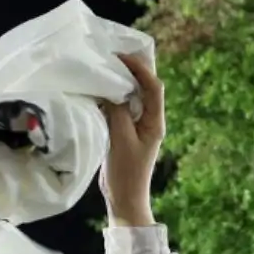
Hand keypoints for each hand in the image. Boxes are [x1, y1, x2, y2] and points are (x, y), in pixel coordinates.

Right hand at [100, 53, 162, 226]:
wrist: (124, 198)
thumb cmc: (126, 172)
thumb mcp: (120, 138)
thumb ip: (118, 111)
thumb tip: (112, 87)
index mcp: (155, 122)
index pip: (153, 87)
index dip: (140, 68)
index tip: (121, 56)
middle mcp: (149, 120)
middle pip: (145, 87)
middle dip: (131, 69)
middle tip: (112, 55)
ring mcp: (137, 126)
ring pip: (132, 95)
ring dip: (120, 82)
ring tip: (103, 67)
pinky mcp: (125, 131)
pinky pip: (121, 107)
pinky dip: (111, 96)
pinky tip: (98, 90)